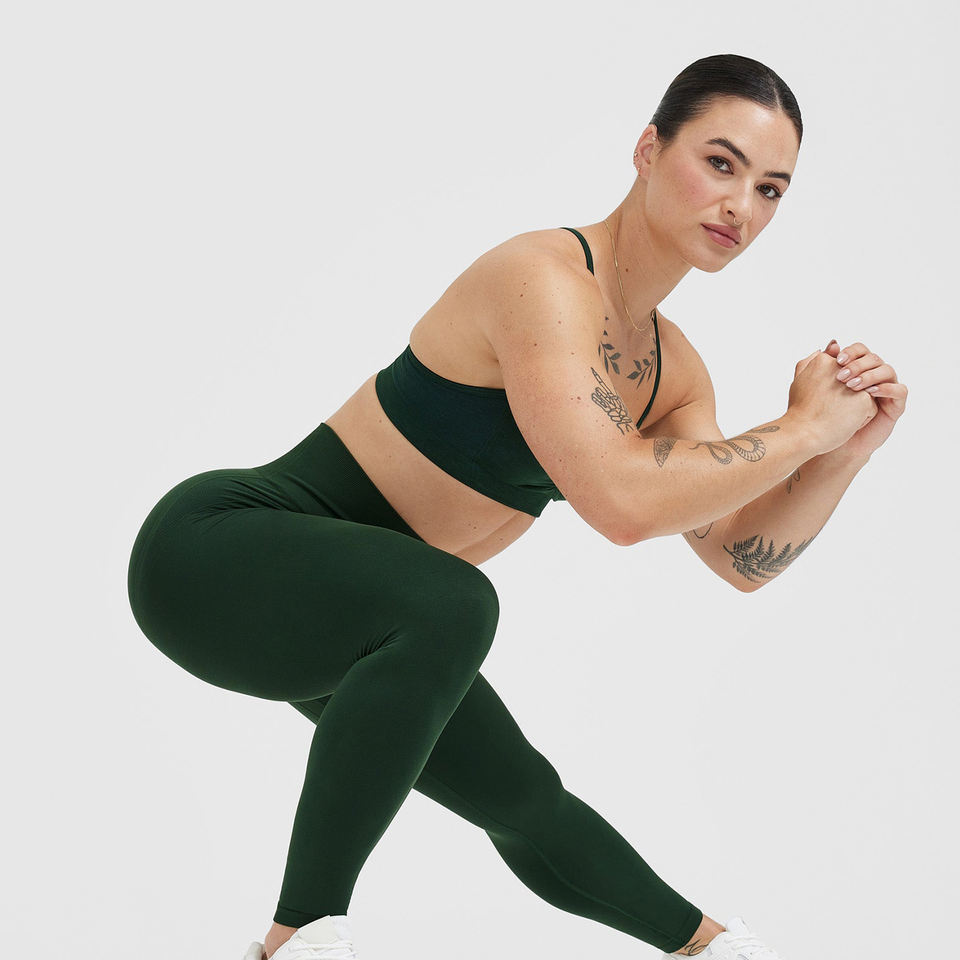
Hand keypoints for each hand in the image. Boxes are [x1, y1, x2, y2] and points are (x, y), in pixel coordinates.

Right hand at [788, 349, 877, 454]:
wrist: (803, 433)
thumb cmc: (800, 411)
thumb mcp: (799, 379)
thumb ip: (812, 361)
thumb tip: (831, 347)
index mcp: (824, 360)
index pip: (840, 372)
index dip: (829, 388)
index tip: (818, 397)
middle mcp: (842, 368)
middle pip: (853, 383)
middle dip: (843, 396)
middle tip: (825, 407)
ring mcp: (855, 382)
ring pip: (862, 395)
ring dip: (852, 406)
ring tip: (834, 414)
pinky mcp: (866, 398)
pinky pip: (869, 410)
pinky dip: (859, 419)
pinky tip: (844, 422)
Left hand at [820, 338, 907, 458]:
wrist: (829, 441)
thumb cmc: (822, 414)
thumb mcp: (818, 386)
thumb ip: (822, 364)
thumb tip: (832, 343)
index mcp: (857, 369)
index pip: (860, 351)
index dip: (851, 352)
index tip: (836, 360)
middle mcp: (873, 377)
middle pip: (874, 358)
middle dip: (858, 364)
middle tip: (841, 375)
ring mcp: (886, 390)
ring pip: (888, 371)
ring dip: (870, 375)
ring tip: (852, 385)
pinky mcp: (894, 406)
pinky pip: (900, 391)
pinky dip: (887, 388)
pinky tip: (870, 393)